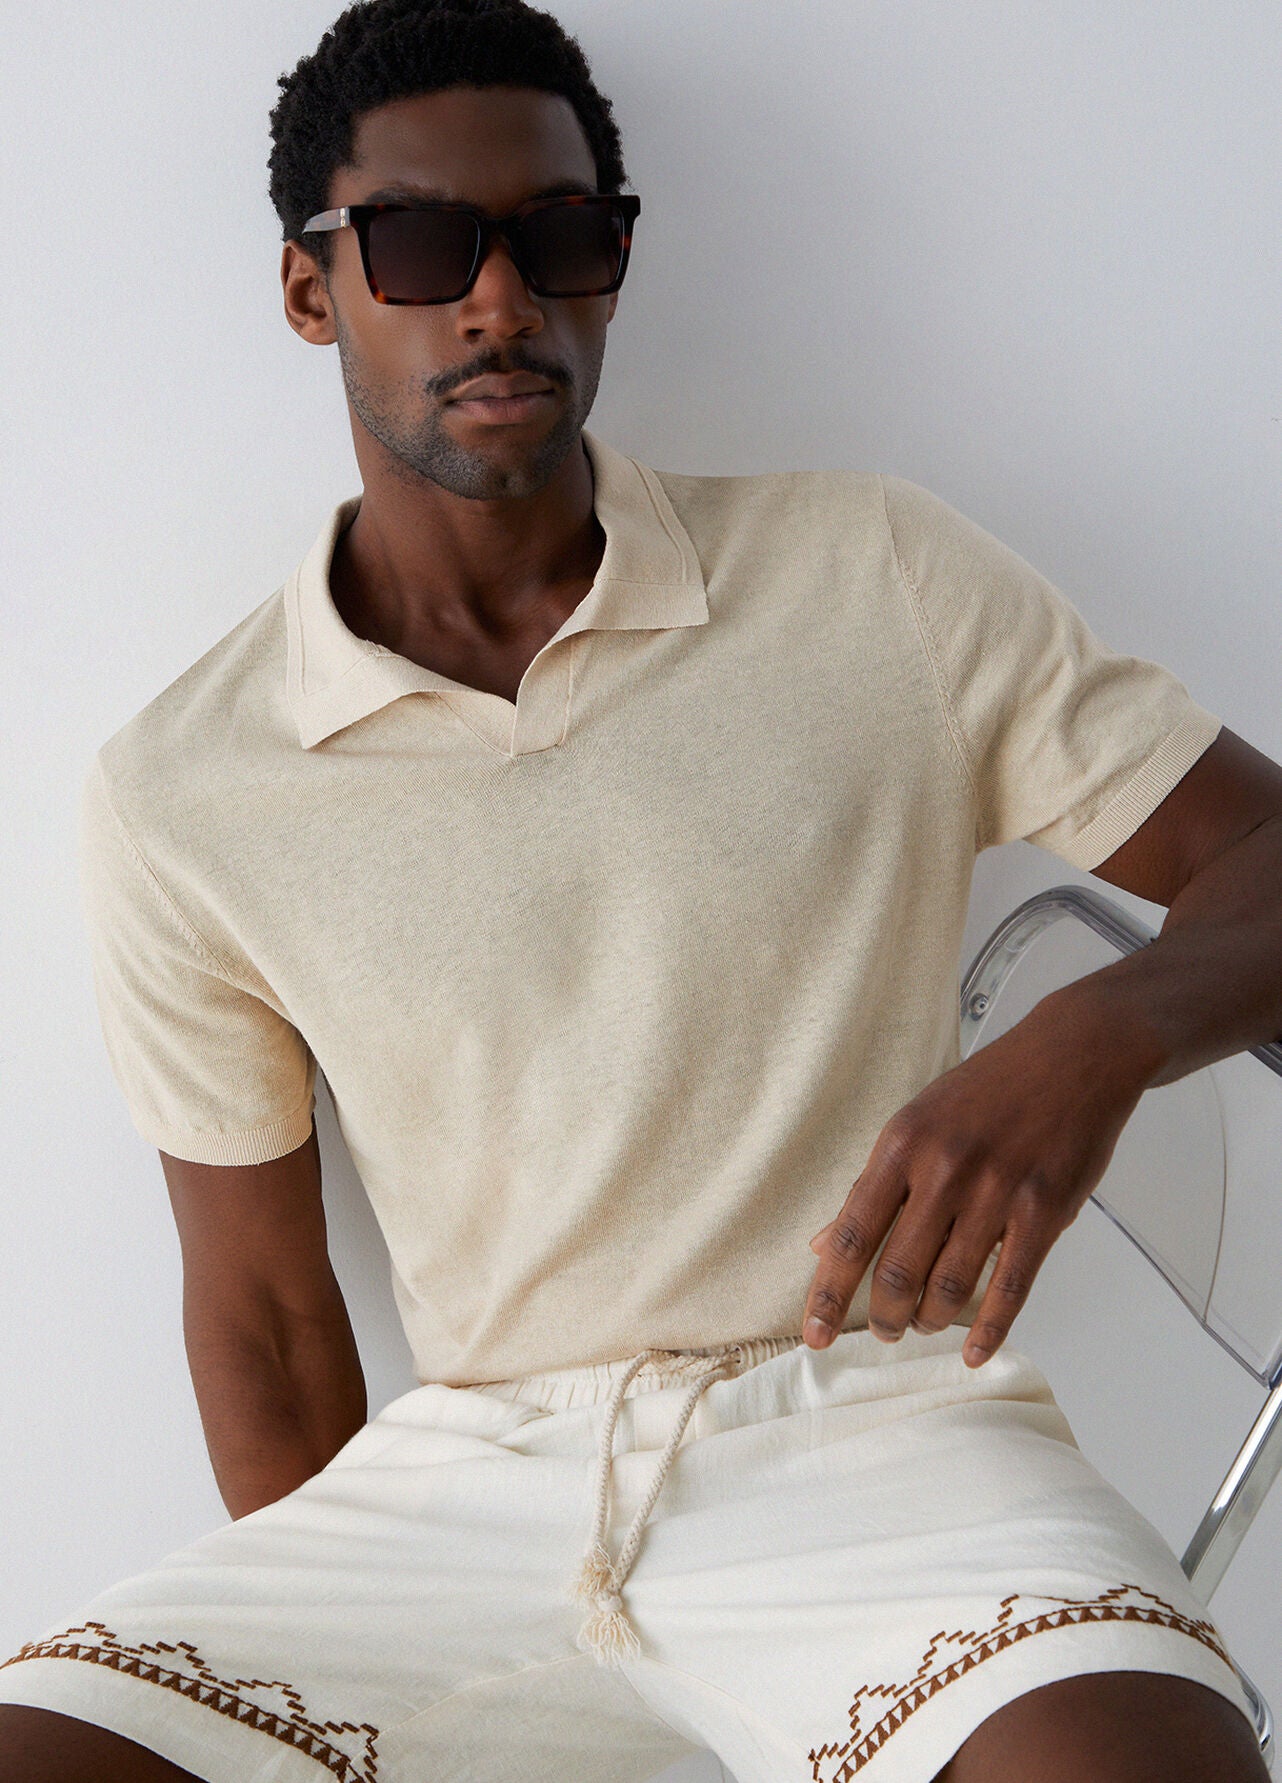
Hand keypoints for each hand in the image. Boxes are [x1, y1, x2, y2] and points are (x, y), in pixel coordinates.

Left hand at [802, 997, 1150, 1366]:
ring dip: (930, 1319)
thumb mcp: (916, 1122)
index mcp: (902, 1145)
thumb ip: (873, 1186)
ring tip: (923, 1323)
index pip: (850, 1234)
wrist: (1074, 1055)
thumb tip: (821, 1243)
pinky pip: (1010, 1287)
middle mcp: (944, 1170)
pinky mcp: (1044, 1211)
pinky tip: (975, 1350)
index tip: (812, 1333)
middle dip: (884, 1316)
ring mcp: (996, 1192)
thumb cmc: (989, 1089)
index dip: (827, 1292)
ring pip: (950, 1286)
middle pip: (897, 1271)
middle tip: (883, 1331)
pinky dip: (989, 1328)